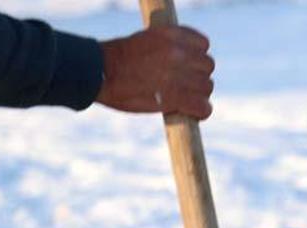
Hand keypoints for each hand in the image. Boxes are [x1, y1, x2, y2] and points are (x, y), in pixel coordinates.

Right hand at [97, 26, 214, 119]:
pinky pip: (203, 107)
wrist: (99, 73)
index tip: (189, 67)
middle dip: (199, 77)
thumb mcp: (146, 40)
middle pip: (208, 67)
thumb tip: (184, 61)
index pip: (204, 45)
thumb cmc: (117, 59)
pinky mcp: (175, 96)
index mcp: (170, 34)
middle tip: (185, 87)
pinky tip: (193, 113)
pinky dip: (201, 112)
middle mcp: (178, 52)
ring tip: (185, 100)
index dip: (198, 58)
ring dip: (199, 95)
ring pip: (207, 87)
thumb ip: (168, 47)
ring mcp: (178, 74)